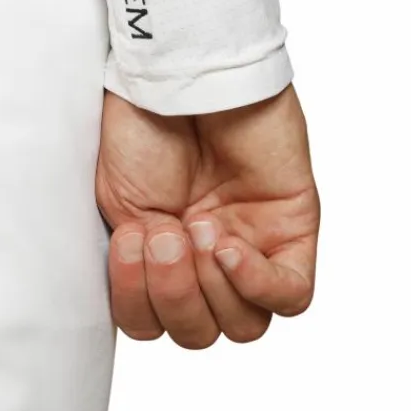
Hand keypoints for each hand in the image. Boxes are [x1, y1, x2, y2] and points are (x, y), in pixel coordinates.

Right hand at [96, 84, 319, 348]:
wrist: (180, 78)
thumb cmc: (144, 126)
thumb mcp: (118, 203)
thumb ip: (132, 265)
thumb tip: (143, 312)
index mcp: (160, 257)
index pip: (153, 323)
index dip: (137, 301)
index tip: (130, 240)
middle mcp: (204, 260)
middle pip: (200, 333)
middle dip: (174, 293)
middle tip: (164, 232)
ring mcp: (250, 247)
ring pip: (243, 326)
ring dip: (208, 286)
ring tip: (193, 224)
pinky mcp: (292, 229)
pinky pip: (289, 296)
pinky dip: (253, 282)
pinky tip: (225, 242)